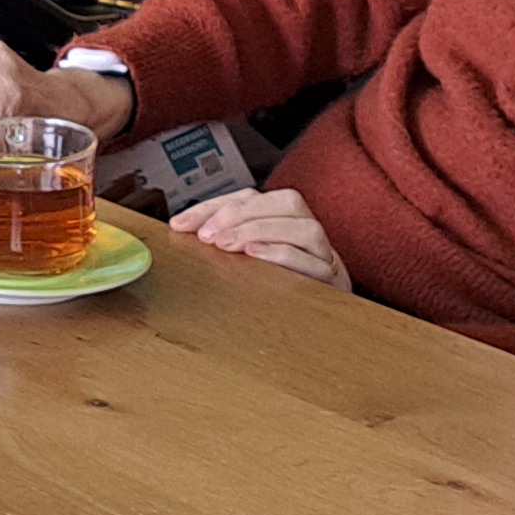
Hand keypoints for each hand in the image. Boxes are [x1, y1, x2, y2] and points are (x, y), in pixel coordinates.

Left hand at [169, 186, 347, 290]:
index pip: (252, 197)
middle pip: (286, 202)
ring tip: (226, 244)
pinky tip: (254, 256)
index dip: (215, 206)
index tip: (182, 224)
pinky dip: (282, 255)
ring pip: (304, 229)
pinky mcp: (332, 280)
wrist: (324, 317)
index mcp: (287, 217)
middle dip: (240, 214)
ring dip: (260, 231)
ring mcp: (325, 254)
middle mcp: (309, 229)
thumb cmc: (277, 282)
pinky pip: (313, 261)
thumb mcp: (248, 255)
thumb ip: (224, 238)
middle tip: (207, 235)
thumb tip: (182, 229)